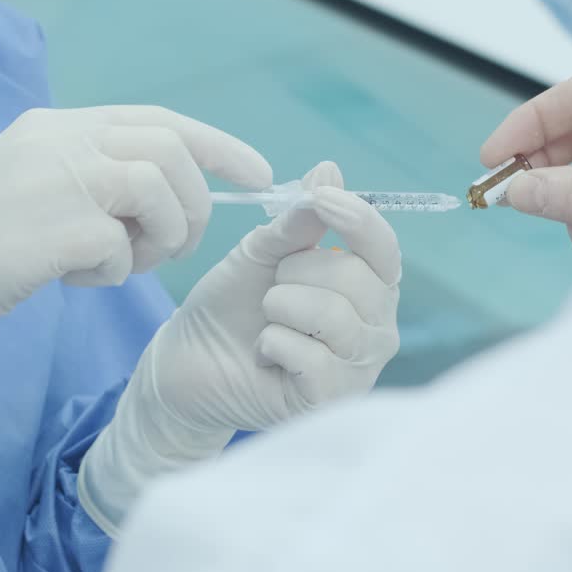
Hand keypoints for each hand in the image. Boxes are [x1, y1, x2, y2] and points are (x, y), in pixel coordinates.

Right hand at [0, 105, 271, 379]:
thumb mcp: (30, 187)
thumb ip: (90, 177)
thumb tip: (167, 193)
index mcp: (55, 127)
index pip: (158, 120)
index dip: (217, 145)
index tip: (259, 176)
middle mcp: (57, 141)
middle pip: (170, 151)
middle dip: (195, 204)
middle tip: (177, 247)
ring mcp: (53, 179)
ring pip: (157, 191)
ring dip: (160, 238)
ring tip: (123, 265)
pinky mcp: (50, 229)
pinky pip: (121, 245)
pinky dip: (115, 271)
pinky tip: (78, 280)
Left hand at [77, 161, 400, 534]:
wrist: (187, 361)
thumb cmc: (232, 305)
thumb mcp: (261, 252)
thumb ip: (298, 220)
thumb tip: (329, 172)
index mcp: (369, 285)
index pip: (384, 246)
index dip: (356, 217)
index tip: (320, 197)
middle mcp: (376, 327)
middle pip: (355, 278)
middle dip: (296, 272)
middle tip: (269, 290)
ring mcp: (359, 368)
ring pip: (334, 317)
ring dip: (281, 307)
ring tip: (265, 320)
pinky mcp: (330, 400)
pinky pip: (312, 358)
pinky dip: (273, 344)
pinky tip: (264, 352)